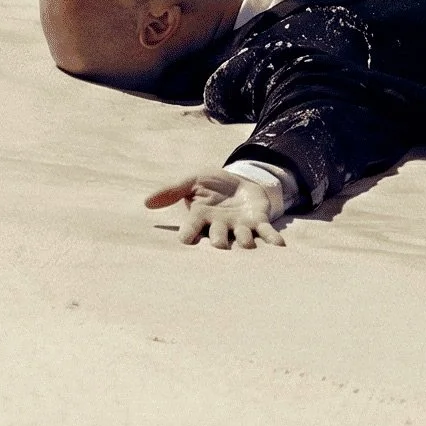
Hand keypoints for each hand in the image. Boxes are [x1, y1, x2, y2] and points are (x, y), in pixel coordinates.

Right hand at [144, 172, 285, 249]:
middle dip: (219, 241)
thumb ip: (172, 190)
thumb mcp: (192, 180)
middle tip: (219, 245)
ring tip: (246, 244)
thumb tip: (147, 202)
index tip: (185, 240)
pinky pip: (265, 233)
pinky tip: (279, 245)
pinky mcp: (258, 222)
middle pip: (218, 237)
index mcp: (201, 217)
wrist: (239, 181)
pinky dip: (272, 239)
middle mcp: (220, 226)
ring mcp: (240, 226)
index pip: (191, 228)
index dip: (188, 234)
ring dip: (244, 241)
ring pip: (241, 238)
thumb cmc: (212, 185)